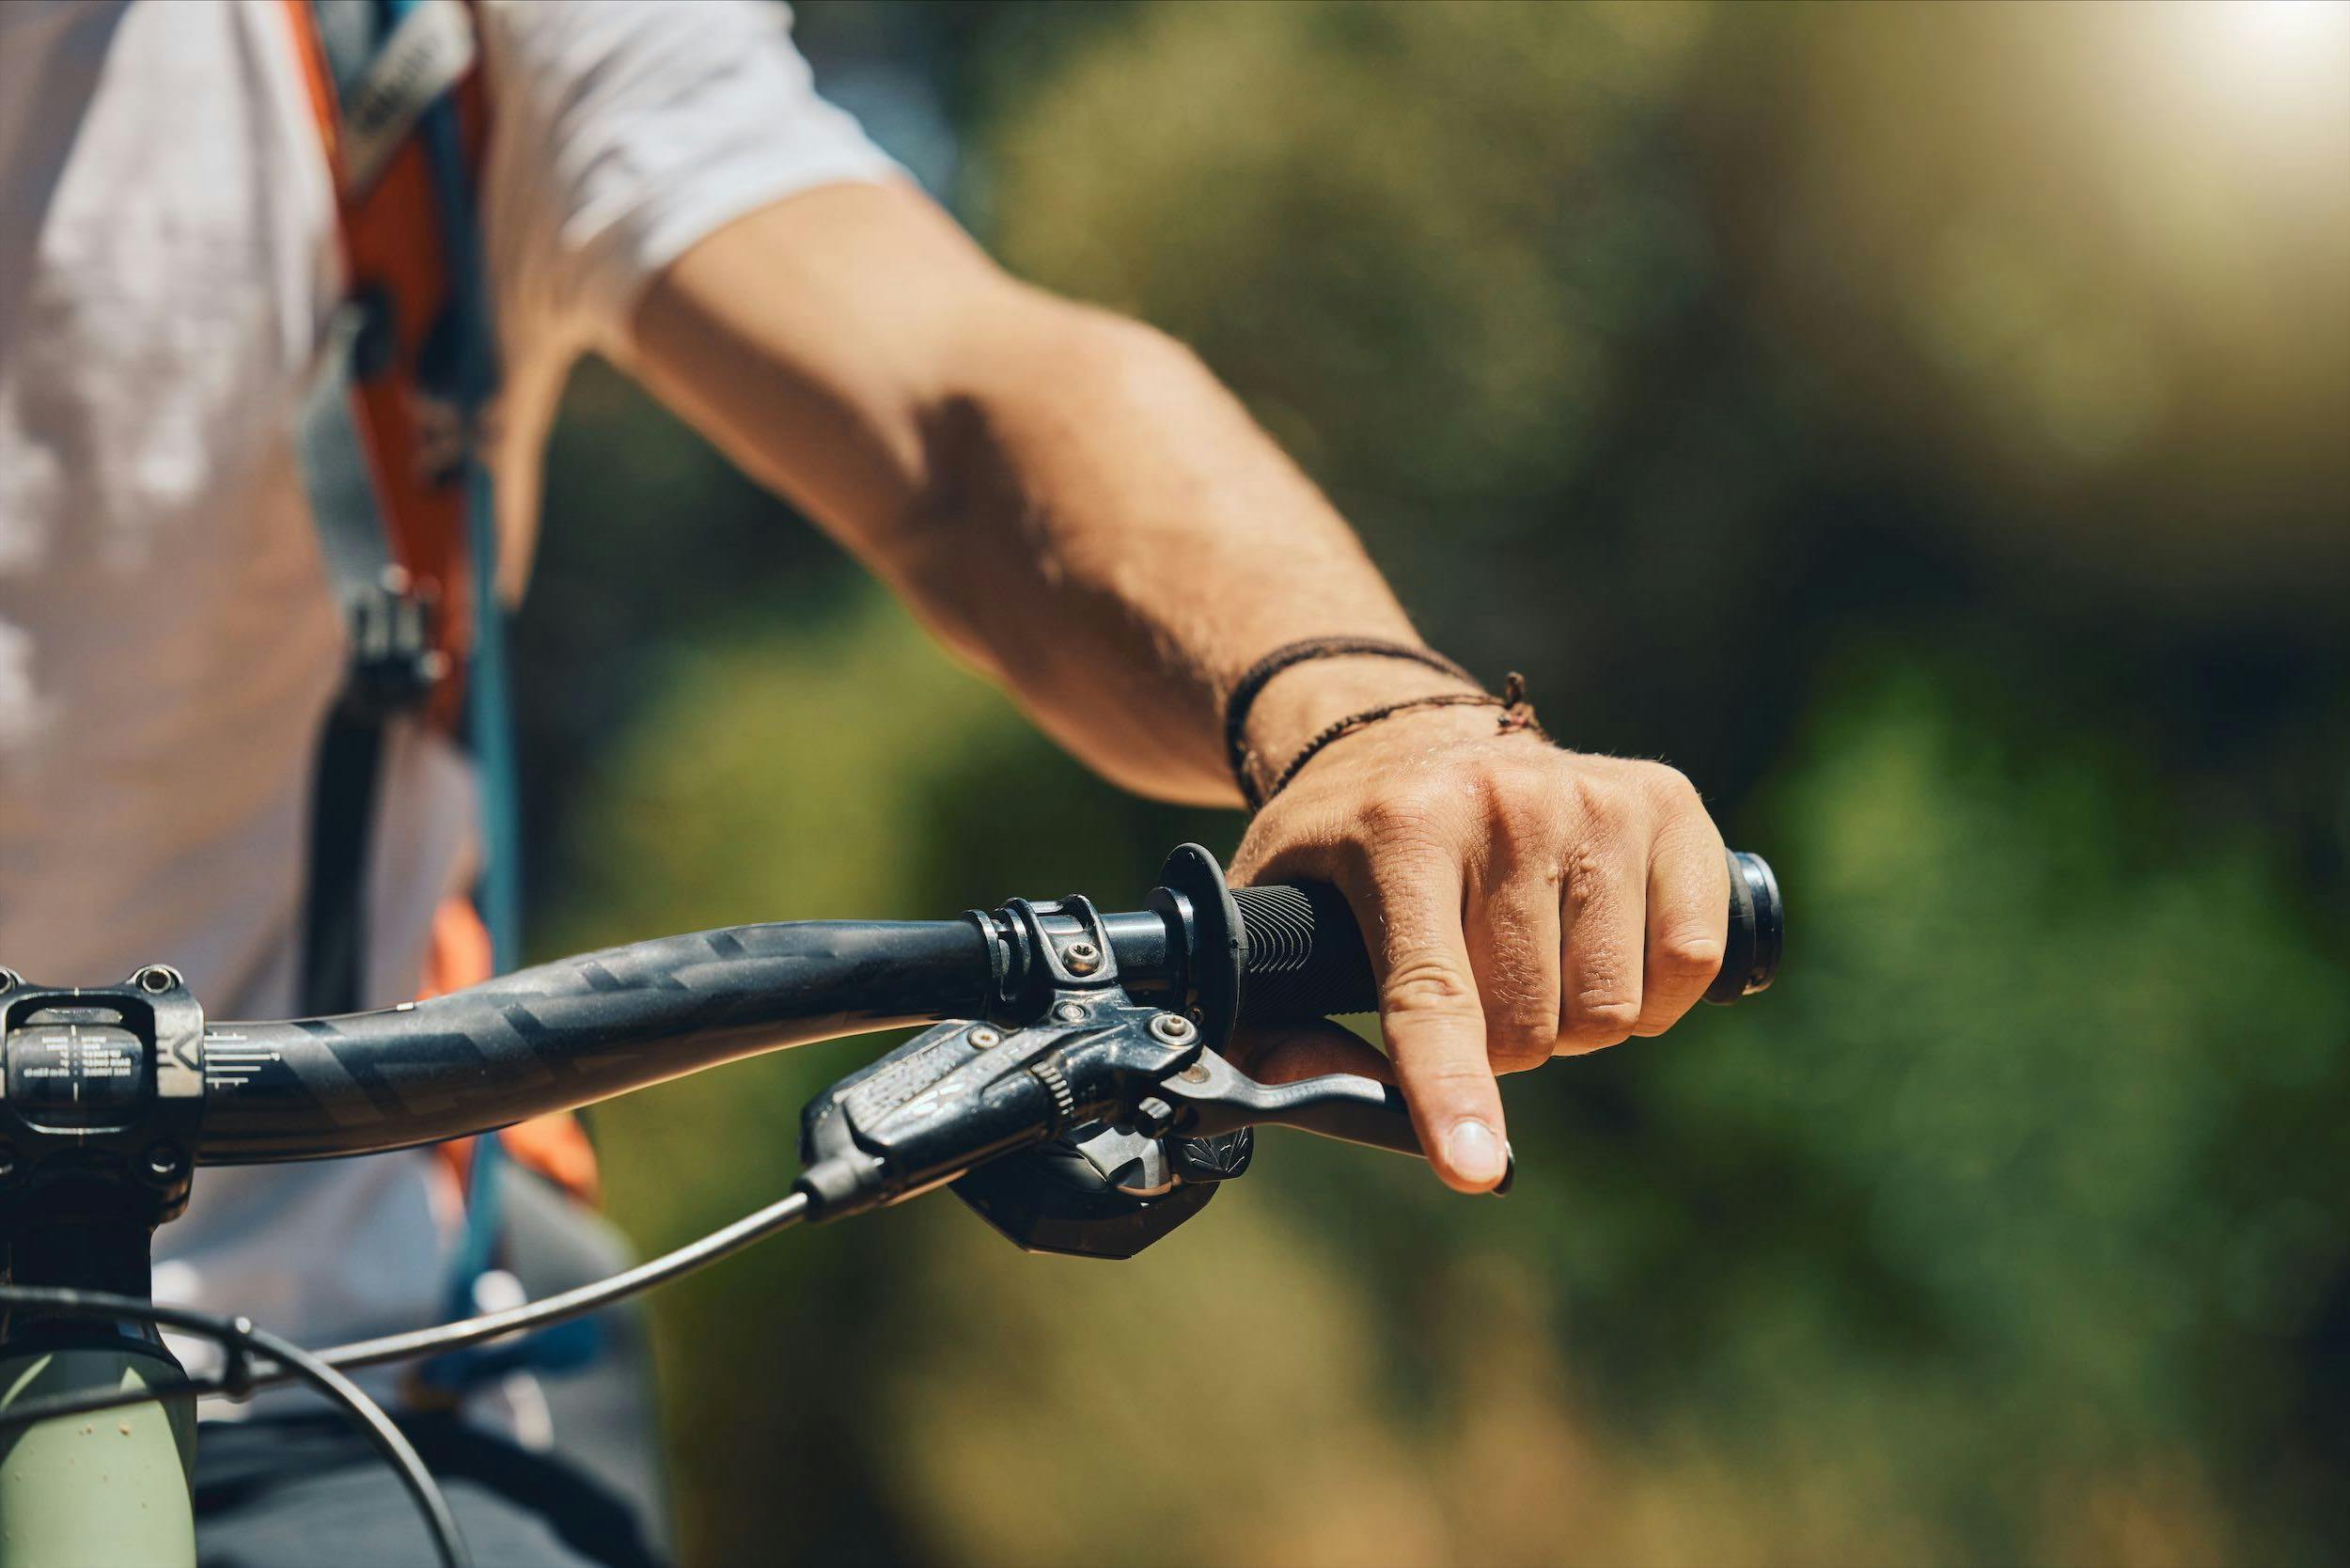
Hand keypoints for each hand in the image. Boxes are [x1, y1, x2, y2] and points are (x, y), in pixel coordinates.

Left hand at [1228, 677, 1728, 1193]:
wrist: (1407, 735)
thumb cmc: (1340, 850)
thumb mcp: (1269, 917)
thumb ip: (1272, 1026)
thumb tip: (1337, 1103)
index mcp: (1397, 834)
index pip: (1433, 996)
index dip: (1452, 1092)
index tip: (1473, 1170)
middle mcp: (1501, 805)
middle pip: (1530, 1026)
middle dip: (1498, 1049)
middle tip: (1469, 992)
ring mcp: (1591, 797)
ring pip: (1614, 1008)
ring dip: (1574, 1021)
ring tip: (1532, 963)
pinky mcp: (1663, 800)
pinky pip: (1692, 960)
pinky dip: (1652, 990)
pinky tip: (1603, 947)